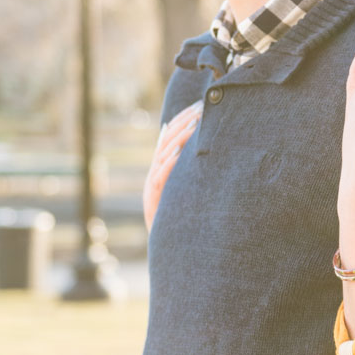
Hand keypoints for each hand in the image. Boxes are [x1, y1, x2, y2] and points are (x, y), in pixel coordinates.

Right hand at [143, 100, 202, 229]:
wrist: (171, 250)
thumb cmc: (184, 220)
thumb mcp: (187, 192)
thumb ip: (189, 171)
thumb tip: (200, 149)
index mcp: (162, 168)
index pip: (170, 136)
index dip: (183, 119)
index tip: (200, 105)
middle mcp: (155, 174)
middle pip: (166, 141)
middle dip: (183, 123)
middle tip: (201, 108)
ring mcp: (153, 187)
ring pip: (162, 157)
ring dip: (178, 140)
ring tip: (193, 126)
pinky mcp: (153, 201)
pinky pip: (159, 179)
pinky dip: (167, 165)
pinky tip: (178, 154)